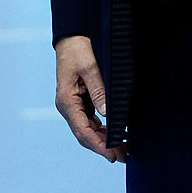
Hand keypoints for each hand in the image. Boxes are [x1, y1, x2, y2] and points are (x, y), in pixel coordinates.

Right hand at [54, 35, 124, 162]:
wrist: (72, 36)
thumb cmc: (79, 49)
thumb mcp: (90, 67)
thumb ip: (98, 90)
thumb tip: (107, 114)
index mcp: (66, 101)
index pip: (82, 130)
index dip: (98, 145)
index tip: (112, 155)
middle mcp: (68, 107)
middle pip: (85, 134)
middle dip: (104, 147)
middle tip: (124, 156)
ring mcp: (74, 105)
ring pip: (89, 130)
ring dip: (105, 140)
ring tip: (124, 149)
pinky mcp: (81, 101)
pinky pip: (91, 120)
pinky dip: (103, 129)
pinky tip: (117, 133)